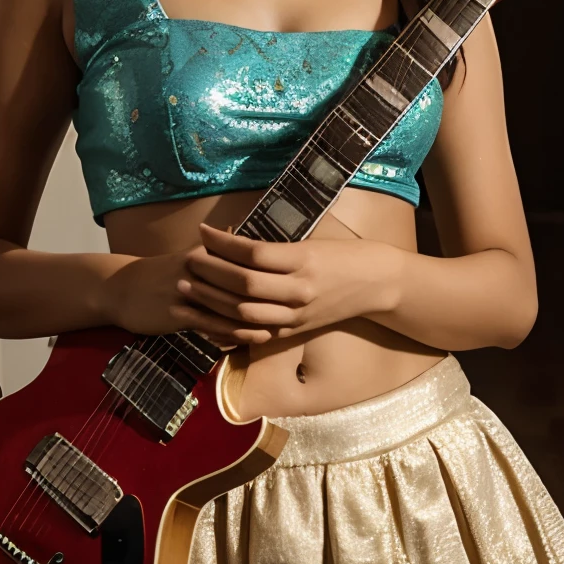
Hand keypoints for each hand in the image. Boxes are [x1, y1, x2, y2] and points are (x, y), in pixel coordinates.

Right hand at [98, 247, 275, 347]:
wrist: (121, 287)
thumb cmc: (162, 275)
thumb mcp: (191, 257)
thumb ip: (220, 253)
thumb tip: (248, 246)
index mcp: (206, 253)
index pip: (244, 263)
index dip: (269, 277)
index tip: (290, 288)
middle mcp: (198, 269)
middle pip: (240, 285)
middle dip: (266, 300)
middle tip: (291, 314)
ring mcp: (187, 292)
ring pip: (227, 308)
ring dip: (251, 321)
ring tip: (273, 331)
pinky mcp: (176, 313)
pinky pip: (208, 325)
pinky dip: (228, 334)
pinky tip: (243, 341)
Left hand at [177, 223, 401, 339]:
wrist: (377, 283)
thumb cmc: (344, 254)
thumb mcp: (311, 243)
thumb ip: (275, 249)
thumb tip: (233, 242)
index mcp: (302, 261)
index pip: (251, 254)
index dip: (222, 244)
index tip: (202, 230)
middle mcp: (298, 290)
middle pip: (243, 284)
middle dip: (209, 273)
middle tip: (186, 260)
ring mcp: (296, 314)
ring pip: (244, 313)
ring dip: (211, 300)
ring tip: (188, 286)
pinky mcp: (294, 331)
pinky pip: (254, 333)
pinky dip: (226, 327)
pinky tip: (206, 318)